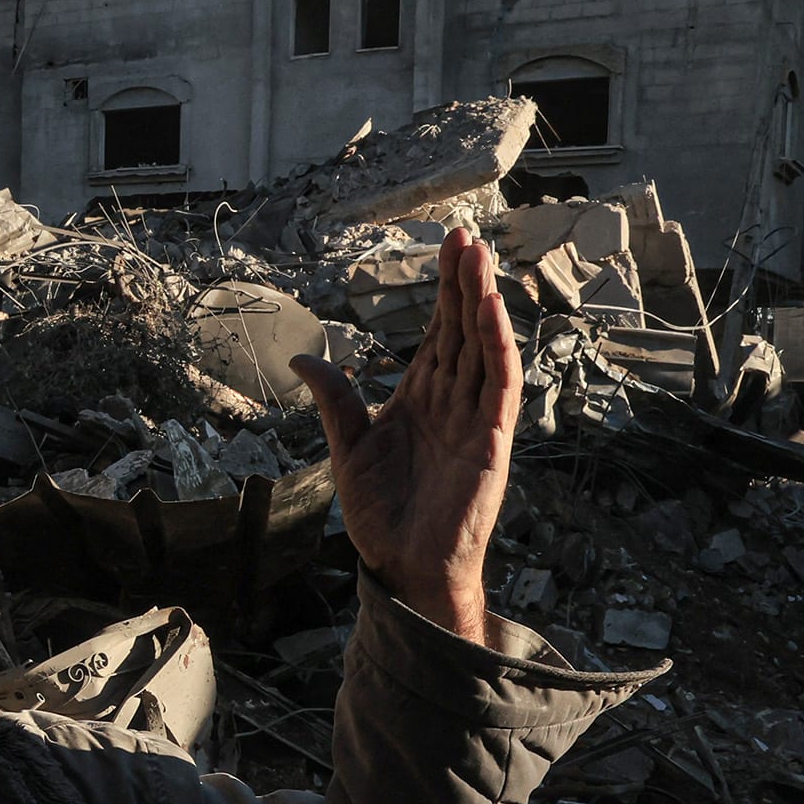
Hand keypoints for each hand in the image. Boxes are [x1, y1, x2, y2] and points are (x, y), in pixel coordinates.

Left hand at [289, 228, 519, 643]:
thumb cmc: (382, 516)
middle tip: (466, 236)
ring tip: (480, 260)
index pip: (437, 334)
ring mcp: (473, 421)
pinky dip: (499, 351)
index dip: (443, 292)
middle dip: (464, 284)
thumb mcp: (347, 447)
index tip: (449, 247)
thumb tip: (304, 357)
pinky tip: (493, 315)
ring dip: (482, 306)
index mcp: (419, 399)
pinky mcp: (490, 444)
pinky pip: (498, 389)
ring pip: (482, 351)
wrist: (403, 567)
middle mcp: (451, 403)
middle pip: (461, 332)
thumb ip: (334, 400)